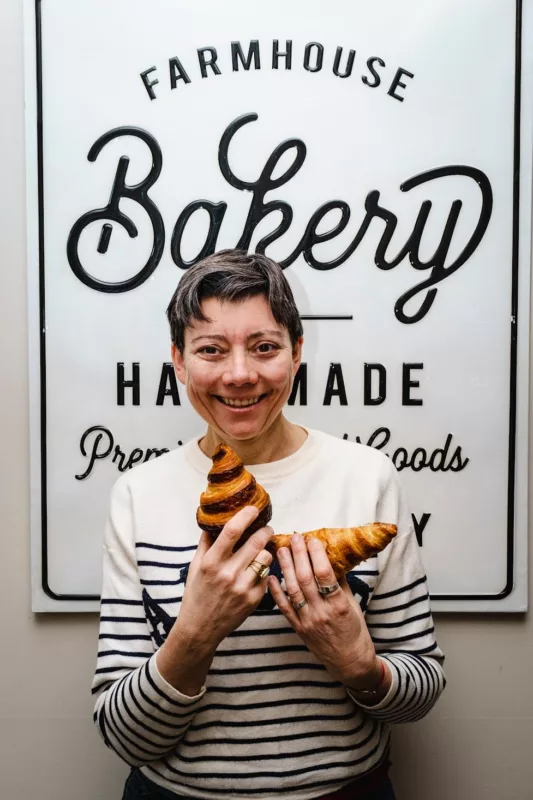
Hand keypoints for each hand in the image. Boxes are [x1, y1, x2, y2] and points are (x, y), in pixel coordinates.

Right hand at [177, 506, 272, 648]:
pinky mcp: (254, 600)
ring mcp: (243, 588)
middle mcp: (228, 574)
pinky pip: (267, 576)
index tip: (253, 508)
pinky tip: (256, 571)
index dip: (245, 516)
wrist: (200, 629)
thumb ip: (206, 543)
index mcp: (211, 563)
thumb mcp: (195, 567)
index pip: (232, 531)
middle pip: (256, 541)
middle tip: (266, 528)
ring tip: (261, 550)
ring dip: (265, 550)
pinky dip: (264, 571)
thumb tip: (214, 520)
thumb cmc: (196, 595)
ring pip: (266, 557)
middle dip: (265, 530)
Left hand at [268, 534, 387, 692]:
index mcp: (339, 606)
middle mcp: (321, 613)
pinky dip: (276, 591)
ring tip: (282, 550)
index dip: (317, 555)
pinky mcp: (298, 628)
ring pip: (293, 590)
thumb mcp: (353, 605)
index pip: (325, 575)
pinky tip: (271, 576)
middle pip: (306, 579)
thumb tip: (329, 557)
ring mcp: (307, 622)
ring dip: (286, 568)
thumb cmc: (355, 631)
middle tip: (295, 537)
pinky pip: (284, 608)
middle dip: (299, 555)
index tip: (312, 539)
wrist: (349, 662)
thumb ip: (340, 583)